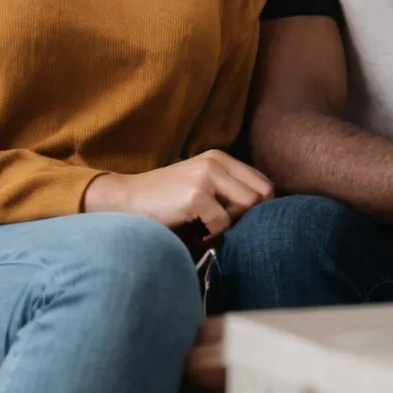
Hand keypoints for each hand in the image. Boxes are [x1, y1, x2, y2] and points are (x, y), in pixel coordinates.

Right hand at [83, 151, 273, 237]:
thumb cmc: (165, 201)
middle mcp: (216, 161)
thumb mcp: (201, 186)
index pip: (264, 184)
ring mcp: (206, 176)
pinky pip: (223, 223)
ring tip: (209, 229)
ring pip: (248, 207)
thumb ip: (229, 191)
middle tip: (224, 228)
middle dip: (249, 218)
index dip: (260, 208)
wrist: (125, 200)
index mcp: (220, 158)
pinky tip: (194, 232)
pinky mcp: (196, 194)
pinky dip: (212, 234)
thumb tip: (266, 215)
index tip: (240, 223)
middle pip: (262, 196)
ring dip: (232, 226)